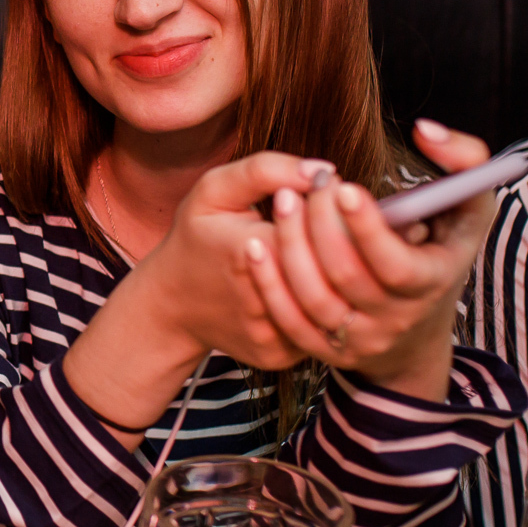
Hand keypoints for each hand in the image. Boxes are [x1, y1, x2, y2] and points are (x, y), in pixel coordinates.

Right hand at [129, 153, 337, 374]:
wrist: (170, 305)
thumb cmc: (196, 239)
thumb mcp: (214, 191)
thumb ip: (266, 170)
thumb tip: (324, 170)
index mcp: (246, 251)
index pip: (318, 228)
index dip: (335, 209)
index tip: (338, 193)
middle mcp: (261, 300)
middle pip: (334, 269)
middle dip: (351, 242)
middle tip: (357, 222)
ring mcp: (271, 335)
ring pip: (336, 304)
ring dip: (349, 276)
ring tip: (350, 251)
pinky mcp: (279, 356)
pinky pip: (322, 330)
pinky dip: (334, 306)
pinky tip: (331, 284)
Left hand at [244, 119, 497, 398]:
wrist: (419, 325)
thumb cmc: (442, 245)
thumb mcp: (472, 204)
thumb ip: (465, 160)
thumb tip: (424, 130)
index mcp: (432, 282)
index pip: (396, 266)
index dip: (367, 229)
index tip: (343, 187)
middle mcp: (397, 318)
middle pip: (348, 277)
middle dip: (320, 227)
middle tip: (305, 186)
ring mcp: (360, 338)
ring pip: (314, 300)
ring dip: (290, 250)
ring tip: (281, 203)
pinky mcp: (327, 350)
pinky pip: (290, 324)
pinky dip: (269, 286)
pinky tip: (254, 247)